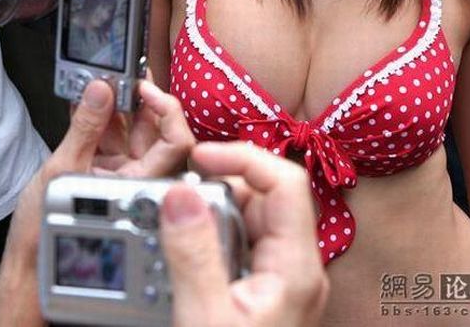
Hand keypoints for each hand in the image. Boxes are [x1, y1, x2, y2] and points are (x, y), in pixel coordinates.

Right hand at [0, 80, 193, 325]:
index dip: (167, 110)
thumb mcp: (61, 170)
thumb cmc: (45, 232)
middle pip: (154, 131)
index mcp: (141, 184)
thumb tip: (100, 92)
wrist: (28, 256)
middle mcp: (138, 179)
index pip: (175, 142)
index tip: (145, 89)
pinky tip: (87, 101)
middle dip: (140, 100)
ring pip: (131, 131)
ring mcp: (122, 174)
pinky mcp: (105, 170)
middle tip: (123, 76)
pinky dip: (100, 117)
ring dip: (117, 104)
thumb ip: (84, 128)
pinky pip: (111, 137)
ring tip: (101, 82)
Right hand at [161, 142, 328, 326]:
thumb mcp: (206, 316)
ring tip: (173, 234)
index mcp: (296, 267)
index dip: (243, 158)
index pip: (286, 182)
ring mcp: (280, 278)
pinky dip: (208, 240)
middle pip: (261, 198)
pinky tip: (184, 258)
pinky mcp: (261, 289)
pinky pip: (236, 245)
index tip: (199, 158)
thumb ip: (193, 255)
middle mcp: (295, 266)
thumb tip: (180, 194)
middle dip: (216, 191)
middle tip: (174, 204)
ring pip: (246, 219)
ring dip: (208, 217)